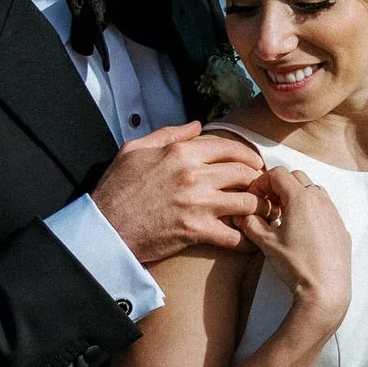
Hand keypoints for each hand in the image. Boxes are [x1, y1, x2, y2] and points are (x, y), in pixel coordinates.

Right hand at [90, 122, 265, 263]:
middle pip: (245, 173)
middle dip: (258, 181)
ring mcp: (198, 203)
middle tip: (262, 189)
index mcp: (181, 152)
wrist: (104, 228)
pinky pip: (235, 236)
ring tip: (261, 213)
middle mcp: (194, 174)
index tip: (255, 166)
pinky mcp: (197, 230)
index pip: (230, 148)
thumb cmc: (117, 189)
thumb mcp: (135, 149)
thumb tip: (197, 126)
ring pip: (247, 202)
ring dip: (258, 208)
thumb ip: (169, 134)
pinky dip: (247, 239)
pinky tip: (250, 240)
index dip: (249, 157)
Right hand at [241, 167, 351, 326]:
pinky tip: (302, 231)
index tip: (255, 197)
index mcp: (301, 198)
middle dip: (279, 186)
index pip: (278, 173)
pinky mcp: (341, 228)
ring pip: (313, 190)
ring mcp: (334, 213)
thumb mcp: (265, 242)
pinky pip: (325, 208)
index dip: (262, 182)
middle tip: (268, 205)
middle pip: (297, 177)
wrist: (325, 289)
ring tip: (284, 217)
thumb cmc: (296, 265)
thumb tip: (241, 214)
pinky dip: (312, 210)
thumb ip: (250, 223)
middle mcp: (320, 200)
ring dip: (296, 196)